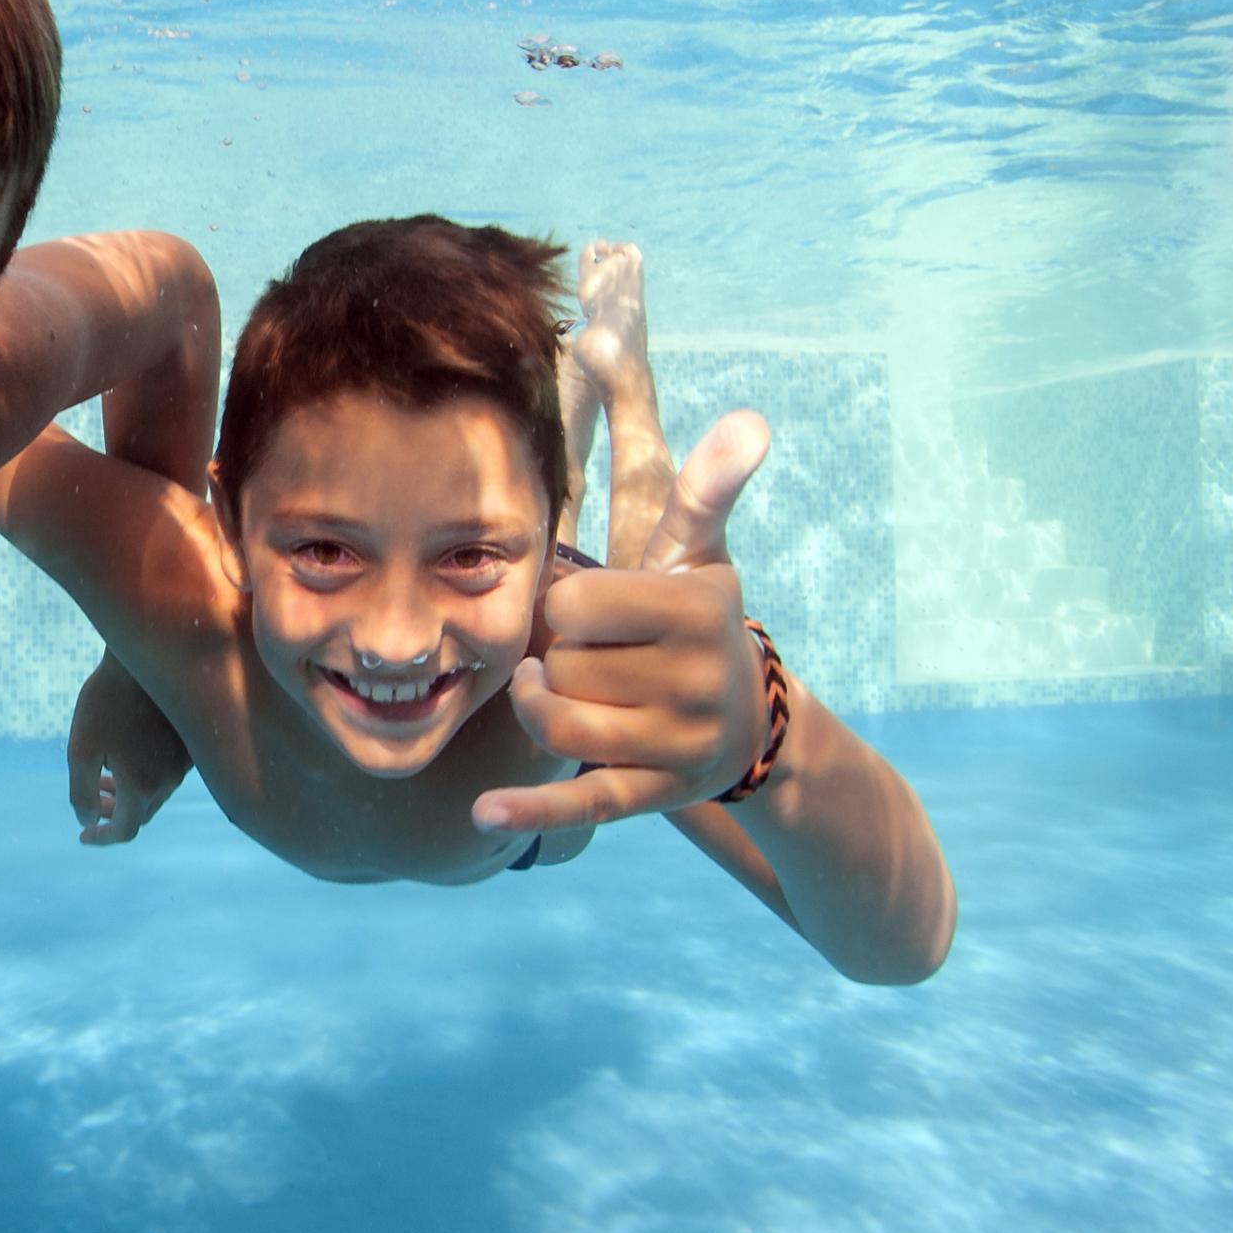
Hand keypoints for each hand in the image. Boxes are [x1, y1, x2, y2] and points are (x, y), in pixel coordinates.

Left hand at [65, 652, 192, 844]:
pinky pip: (169, 772)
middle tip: (93, 802)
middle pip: (141, 814)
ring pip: (156, 793)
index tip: (83, 835)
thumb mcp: (81, 749)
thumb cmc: (106, 701)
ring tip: (105, 777)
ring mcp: (184, 763)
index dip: (101, 837)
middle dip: (114, 813)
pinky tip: (129, 753)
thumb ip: (82, 793)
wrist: (145, 657)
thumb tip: (86, 821)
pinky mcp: (191, 744)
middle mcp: (169, 781)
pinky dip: (147, 776)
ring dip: (130, 794)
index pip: (124, 830)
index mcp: (141, 787)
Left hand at [469, 410, 769, 838]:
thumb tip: (748, 419)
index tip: (591, 609)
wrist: (747, 722)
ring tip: (558, 690)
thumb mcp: (701, 553)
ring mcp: (678, 745)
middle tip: (592, 656)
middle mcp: (698, 682)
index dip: (566, 606)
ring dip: (543, 708)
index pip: (572, 604)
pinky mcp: (655, 795)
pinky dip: (533, 812)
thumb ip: (706, 486)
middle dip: (559, 658)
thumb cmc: (694, 620)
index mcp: (699, 612)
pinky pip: (583, 805)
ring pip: (558, 724)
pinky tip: (483, 813)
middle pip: (561, 666)